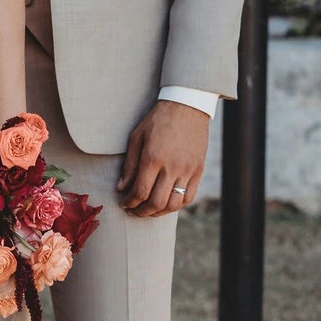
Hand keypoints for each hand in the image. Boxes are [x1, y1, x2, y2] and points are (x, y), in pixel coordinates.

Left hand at [119, 99, 209, 216]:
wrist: (187, 107)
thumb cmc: (157, 121)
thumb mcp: (136, 138)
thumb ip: (129, 166)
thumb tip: (121, 188)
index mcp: (153, 159)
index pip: (140, 192)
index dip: (129, 203)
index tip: (123, 204)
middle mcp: (172, 167)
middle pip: (157, 203)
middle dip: (142, 212)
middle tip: (133, 211)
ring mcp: (188, 170)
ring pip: (174, 204)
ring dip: (159, 212)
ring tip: (148, 210)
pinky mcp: (199, 170)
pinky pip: (189, 197)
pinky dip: (176, 205)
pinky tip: (166, 203)